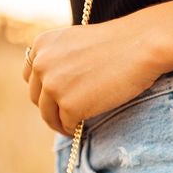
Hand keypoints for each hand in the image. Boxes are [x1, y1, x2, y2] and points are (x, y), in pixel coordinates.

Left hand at [22, 16, 163, 135]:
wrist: (141, 47)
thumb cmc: (120, 43)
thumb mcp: (79, 43)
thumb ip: (63, 59)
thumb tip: (59, 86)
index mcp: (42, 44)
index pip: (31, 75)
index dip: (42, 89)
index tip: (54, 97)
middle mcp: (41, 64)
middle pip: (36, 97)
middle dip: (50, 107)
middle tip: (65, 116)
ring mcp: (53, 86)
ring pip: (48, 115)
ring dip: (59, 123)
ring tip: (72, 126)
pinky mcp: (69, 106)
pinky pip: (66, 125)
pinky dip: (74, 129)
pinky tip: (83, 129)